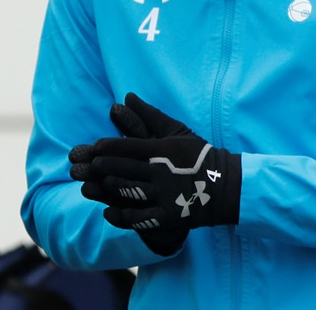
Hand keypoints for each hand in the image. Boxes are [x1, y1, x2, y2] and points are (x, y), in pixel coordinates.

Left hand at [70, 94, 240, 241]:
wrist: (224, 186)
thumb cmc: (199, 156)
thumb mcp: (177, 131)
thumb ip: (150, 114)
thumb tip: (127, 95)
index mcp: (162, 150)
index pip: (125, 147)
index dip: (105, 148)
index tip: (95, 148)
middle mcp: (160, 172)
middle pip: (121, 169)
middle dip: (101, 167)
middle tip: (90, 166)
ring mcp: (163, 196)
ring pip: (125, 192)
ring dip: (109, 187)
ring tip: (101, 184)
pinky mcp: (167, 217)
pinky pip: (136, 218)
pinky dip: (119, 216)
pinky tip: (109, 211)